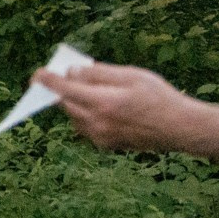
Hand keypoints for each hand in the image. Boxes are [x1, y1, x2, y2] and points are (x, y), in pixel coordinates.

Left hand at [34, 62, 199, 152]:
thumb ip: (98, 74)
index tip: (37, 74)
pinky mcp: (107, 145)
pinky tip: (99, 107)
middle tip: (59, 78)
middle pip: (65, 105)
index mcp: (102, 102)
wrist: (181, 128)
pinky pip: (86, 129)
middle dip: (60, 91)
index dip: (47, 80)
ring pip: (74, 118)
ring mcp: (101, 137)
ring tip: (83, 91)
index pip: (64, 89)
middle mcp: (97, 123)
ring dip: (74, 104)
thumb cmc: (159, 97)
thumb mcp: (131, 75)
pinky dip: (85, 117)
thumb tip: (71, 72)